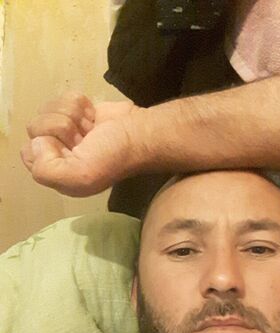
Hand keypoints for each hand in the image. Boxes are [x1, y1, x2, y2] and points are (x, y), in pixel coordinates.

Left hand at [21, 92, 145, 196]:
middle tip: (83, 138)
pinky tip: (93, 118)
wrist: (140, 134)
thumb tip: (37, 143)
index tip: (68, 149)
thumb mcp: (81, 176)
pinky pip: (63, 98)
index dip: (46, 146)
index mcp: (57, 173)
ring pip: (48, 110)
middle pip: (36, 128)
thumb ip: (47, 170)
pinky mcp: (77, 112)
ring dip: (73, 115)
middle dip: (62, 128)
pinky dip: (80, 105)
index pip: (29, 152)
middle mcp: (58, 153)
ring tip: (90, 128)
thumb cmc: (113, 157)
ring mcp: (67, 131)